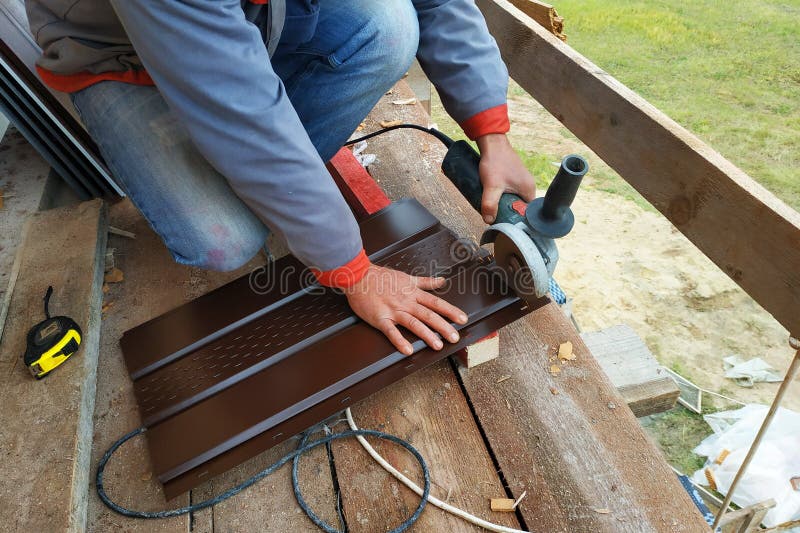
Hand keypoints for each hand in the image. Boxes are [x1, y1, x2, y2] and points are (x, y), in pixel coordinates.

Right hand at [344, 264, 467, 354]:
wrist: (359, 276)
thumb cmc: (381, 277)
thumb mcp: (407, 277)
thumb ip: (425, 281)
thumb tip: (441, 281)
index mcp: (413, 293)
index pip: (436, 302)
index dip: (450, 311)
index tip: (462, 319)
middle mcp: (406, 302)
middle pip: (428, 315)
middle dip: (443, 326)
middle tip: (454, 337)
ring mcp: (393, 310)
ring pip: (413, 323)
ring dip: (426, 334)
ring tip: (437, 345)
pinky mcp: (380, 318)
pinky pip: (391, 331)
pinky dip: (399, 340)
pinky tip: (407, 350)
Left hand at [476, 133, 536, 222]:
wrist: (492, 143)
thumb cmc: (495, 162)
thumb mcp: (492, 186)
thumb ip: (490, 204)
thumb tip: (489, 220)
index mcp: (529, 190)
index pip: (526, 213)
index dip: (514, 219)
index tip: (503, 221)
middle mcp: (528, 186)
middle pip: (518, 207)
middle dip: (506, 212)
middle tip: (494, 213)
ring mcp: (521, 181)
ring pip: (512, 200)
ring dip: (502, 203)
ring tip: (492, 204)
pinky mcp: (514, 178)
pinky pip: (509, 192)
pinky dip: (501, 196)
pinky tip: (493, 195)